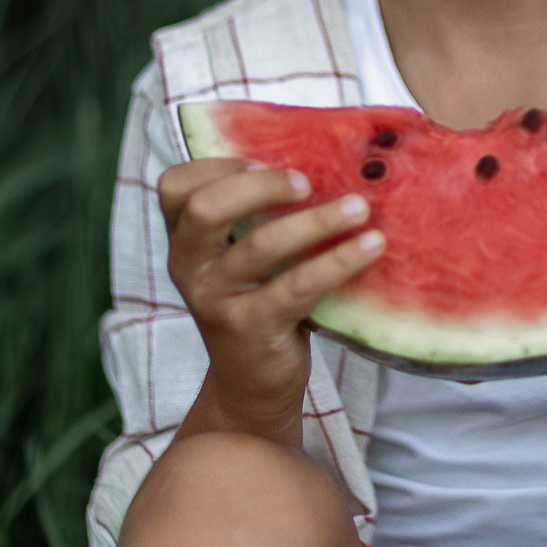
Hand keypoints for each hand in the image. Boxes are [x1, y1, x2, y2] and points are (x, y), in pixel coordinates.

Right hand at [156, 158, 384, 430]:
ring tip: (360, 208)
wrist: (253, 387)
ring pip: (258, 246)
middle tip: (308, 183)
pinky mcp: (250, 329)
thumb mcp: (249, 259)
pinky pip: (297, 286)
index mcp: (186, 242)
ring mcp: (215, 301)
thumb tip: (330, 159)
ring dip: (315, 221)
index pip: (175, 187)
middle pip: (204, 209)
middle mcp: (189, 268)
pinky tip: (371, 246)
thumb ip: (260, 218)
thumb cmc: (262, 305)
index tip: (264, 162)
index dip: (217, 165)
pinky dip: (338, 261)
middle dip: (260, 186)